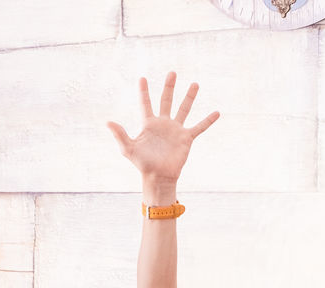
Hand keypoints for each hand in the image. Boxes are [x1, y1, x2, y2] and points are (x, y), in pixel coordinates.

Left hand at [107, 72, 219, 186]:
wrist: (158, 176)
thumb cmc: (142, 164)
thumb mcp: (128, 149)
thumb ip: (120, 135)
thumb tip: (107, 122)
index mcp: (149, 124)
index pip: (146, 103)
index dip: (143, 91)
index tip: (142, 78)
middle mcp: (163, 124)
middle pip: (166, 100)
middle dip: (169, 87)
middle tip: (172, 73)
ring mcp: (176, 130)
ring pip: (184, 109)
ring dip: (189, 97)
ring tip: (195, 84)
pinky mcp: (186, 138)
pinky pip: (199, 127)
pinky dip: (208, 121)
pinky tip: (217, 112)